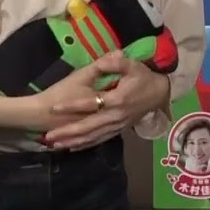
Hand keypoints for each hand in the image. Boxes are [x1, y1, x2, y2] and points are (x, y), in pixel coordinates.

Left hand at [41, 53, 169, 150]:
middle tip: (49, 136)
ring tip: (56, 145)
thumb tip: (101, 62)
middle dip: (68, 132)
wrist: (160, 94)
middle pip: (88, 126)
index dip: (72, 106)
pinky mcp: (119, 130)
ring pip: (93, 136)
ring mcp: (117, 125)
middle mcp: (115, 116)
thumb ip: (116, 63)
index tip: (54, 108)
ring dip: (74, 141)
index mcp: (117, 99)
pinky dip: (86, 144)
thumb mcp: (133, 65)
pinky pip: (100, 140)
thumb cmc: (144, 77)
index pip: (90, 103)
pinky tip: (73, 147)